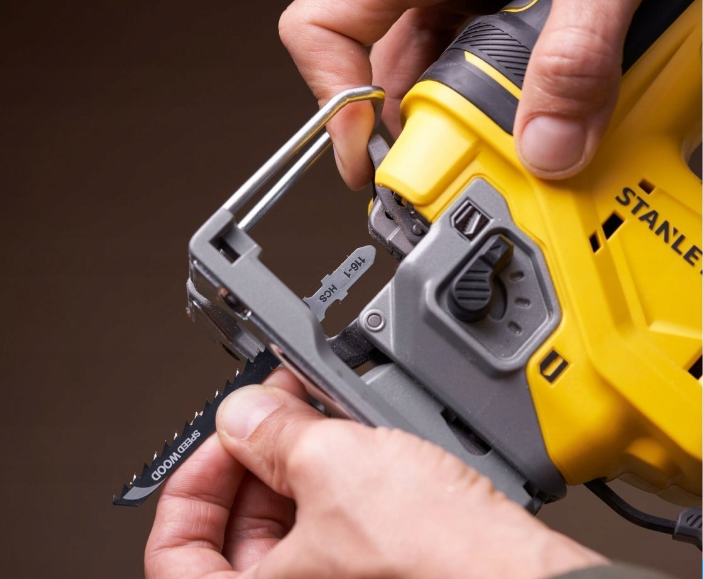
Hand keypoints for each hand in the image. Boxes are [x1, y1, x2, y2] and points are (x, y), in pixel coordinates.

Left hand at [145, 369, 606, 578]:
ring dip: (298, 461)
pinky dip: (333, 480)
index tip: (221, 439)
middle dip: (254, 456)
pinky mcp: (374, 574)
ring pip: (287, 523)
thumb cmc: (442, 563)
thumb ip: (273, 432)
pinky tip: (352, 441)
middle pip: (236, 529)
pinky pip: (331, 524)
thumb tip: (244, 413)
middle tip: (273, 409)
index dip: (192, 482)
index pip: (174, 550)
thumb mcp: (337, 468)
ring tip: (318, 414)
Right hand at [278, 0, 640, 186]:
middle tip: (442, 172)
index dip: (333, 98)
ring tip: (489, 150)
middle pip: (384, 72)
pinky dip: (489, 100)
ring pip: (429, 75)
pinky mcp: (492, 9)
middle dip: (412, 132)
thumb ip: (575, 54)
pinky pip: (469, 64)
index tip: (363, 155)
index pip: (325, 27)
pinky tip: (519, 116)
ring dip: (456, 122)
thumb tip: (550, 144)